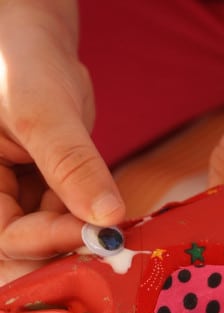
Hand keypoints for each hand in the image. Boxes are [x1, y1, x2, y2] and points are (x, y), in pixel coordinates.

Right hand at [0, 2, 124, 283]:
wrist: (38, 50)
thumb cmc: (23, 66)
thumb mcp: (42, 112)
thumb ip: (72, 164)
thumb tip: (107, 218)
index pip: (4, 236)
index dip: (48, 241)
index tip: (96, 233)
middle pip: (23, 251)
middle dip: (64, 253)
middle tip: (107, 251)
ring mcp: (17, 201)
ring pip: (49, 241)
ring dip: (81, 241)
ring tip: (114, 236)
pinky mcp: (43, 198)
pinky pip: (65, 222)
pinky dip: (87, 224)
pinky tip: (109, 220)